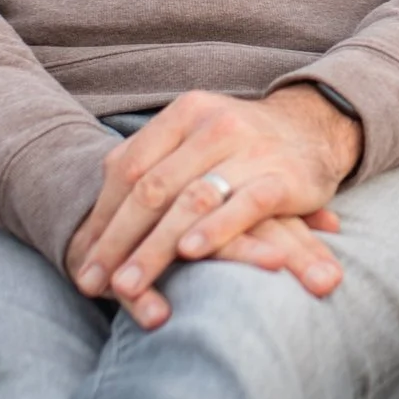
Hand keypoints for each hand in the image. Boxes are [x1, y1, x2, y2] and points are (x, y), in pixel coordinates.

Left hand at [64, 88, 361, 327]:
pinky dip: (215, 230)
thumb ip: (149, 168)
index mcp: (184, 114)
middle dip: (117, 242)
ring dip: (154, 247)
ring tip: (128, 285)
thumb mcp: (194, 140)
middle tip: (93, 283)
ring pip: (189, 200)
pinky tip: (190, 254)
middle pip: (151, 189)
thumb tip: (93, 224)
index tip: (83, 261)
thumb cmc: (240, 145)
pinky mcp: (283, 177)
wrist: (315, 127)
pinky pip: (244, 205)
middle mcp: (213, 126)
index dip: (102, 218)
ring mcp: (249, 149)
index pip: (127, 168)